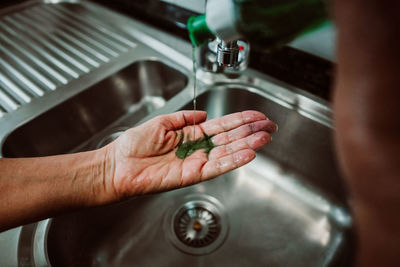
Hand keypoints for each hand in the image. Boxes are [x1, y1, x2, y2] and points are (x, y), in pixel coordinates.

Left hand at [101, 110, 276, 200]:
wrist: (119, 165)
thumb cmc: (134, 144)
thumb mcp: (162, 122)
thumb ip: (185, 117)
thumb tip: (203, 114)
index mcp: (191, 134)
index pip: (222, 126)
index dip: (240, 120)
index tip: (257, 115)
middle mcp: (197, 148)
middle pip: (230, 139)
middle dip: (251, 131)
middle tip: (270, 127)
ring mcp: (196, 162)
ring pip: (227, 153)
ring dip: (247, 145)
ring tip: (265, 138)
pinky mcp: (192, 175)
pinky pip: (216, 167)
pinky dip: (233, 161)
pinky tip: (248, 154)